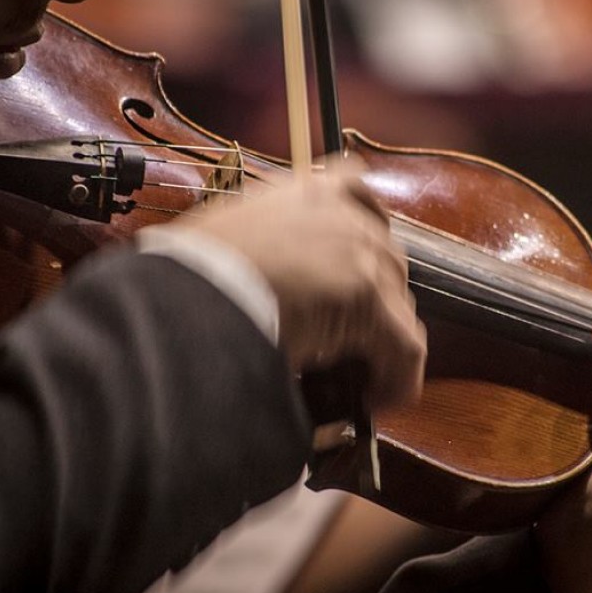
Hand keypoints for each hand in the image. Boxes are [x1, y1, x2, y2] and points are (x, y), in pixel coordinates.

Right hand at [171, 158, 425, 411]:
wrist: (186, 293)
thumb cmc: (192, 274)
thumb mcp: (232, 234)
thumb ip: (271, 244)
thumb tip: (283, 288)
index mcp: (311, 193)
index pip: (362, 197)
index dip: (365, 244)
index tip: (359, 275)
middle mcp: (344, 216)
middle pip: (388, 264)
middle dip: (375, 304)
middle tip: (350, 344)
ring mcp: (360, 253)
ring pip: (398, 306)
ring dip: (382, 341)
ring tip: (357, 377)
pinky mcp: (367, 297)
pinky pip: (405, 346)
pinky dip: (398, 377)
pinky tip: (376, 399)